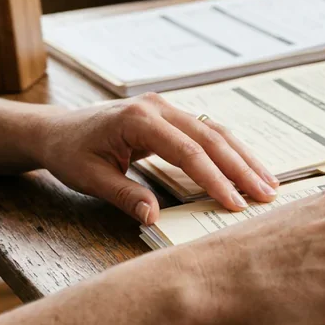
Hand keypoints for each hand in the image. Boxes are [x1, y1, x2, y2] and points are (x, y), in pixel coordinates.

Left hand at [36, 93, 278, 223]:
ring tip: (268, 183)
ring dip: (244, 158)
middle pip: (212, 138)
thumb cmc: (70, 153)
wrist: (56, 130)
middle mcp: (159, 108)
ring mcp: (168, 108)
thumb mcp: (90, 178)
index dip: (215, 179)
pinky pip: (209, 132)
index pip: (188, 152)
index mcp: (139, 120)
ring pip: (217, 132)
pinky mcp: (173, 116)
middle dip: (242, 168)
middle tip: (266, 194)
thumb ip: (125, 195)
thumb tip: (154, 217)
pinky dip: (231, 152)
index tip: (235, 204)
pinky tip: (248, 169)